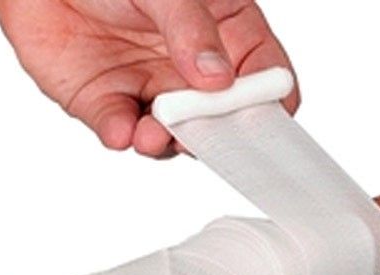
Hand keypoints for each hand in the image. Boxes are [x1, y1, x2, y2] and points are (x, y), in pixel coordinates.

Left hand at [0, 0, 298, 155]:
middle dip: (215, 135)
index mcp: (221, 31)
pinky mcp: (106, 103)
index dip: (273, 101)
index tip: (273, 123)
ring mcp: (148, 90)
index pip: (262, 73)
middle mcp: (188, 70)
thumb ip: (192, 27)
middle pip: (217, 118)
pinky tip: (122, 129)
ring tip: (156, 133)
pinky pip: (120, 128)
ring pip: (171, 134)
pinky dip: (122, 134)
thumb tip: (218, 78)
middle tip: (208, 138)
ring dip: (167, 142)